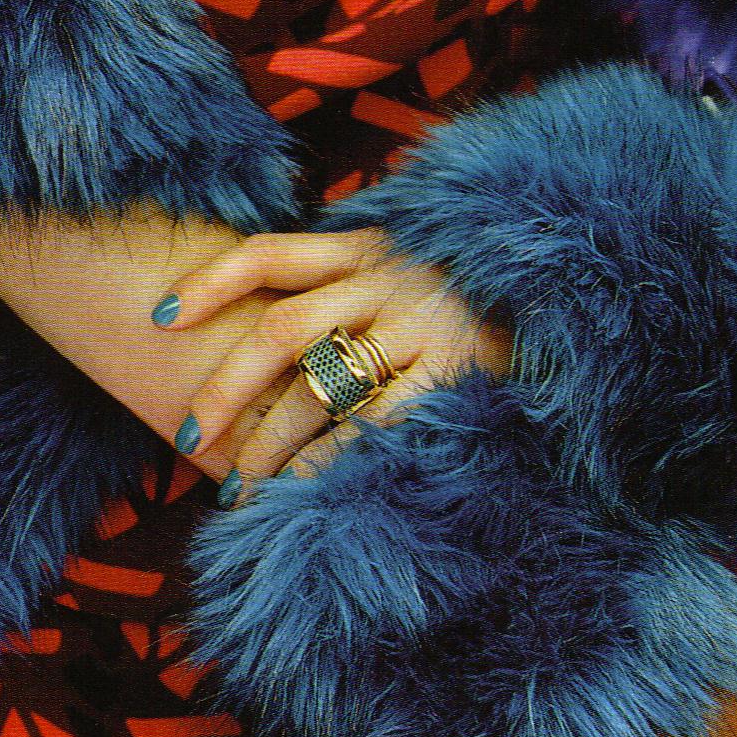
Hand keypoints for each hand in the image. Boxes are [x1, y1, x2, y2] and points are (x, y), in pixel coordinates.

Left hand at [149, 223, 509, 489]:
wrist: (576, 275)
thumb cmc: (486, 282)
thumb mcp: (422, 256)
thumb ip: (363, 275)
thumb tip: (292, 314)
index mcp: (370, 248)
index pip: (270, 253)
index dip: (209, 281)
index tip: (161, 318)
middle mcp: (387, 279)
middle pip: (279, 328)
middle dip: (226, 388)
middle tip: (190, 437)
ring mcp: (419, 322)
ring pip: (319, 383)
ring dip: (273, 442)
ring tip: (246, 487)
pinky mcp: (454, 366)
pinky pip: (378, 419)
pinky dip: (337, 457)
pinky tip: (311, 488)